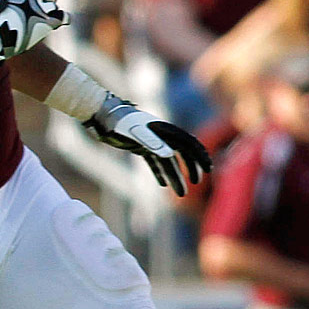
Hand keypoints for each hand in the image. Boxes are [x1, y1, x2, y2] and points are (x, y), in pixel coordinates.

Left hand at [83, 94, 211, 194]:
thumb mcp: (134, 132)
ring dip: (175, 176)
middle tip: (196, 183)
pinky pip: (153, 161)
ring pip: (167, 161)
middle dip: (191, 168)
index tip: (208, 169)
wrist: (100, 114)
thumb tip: (170, 154)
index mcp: (164, 130)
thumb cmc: (117, 122)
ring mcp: (150, 140)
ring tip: (181, 194)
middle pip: (181, 153)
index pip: (188, 144)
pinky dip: (159, 172)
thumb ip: (151, 142)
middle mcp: (160, 135)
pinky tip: (162, 185)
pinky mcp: (139, 145)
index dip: (199, 156)